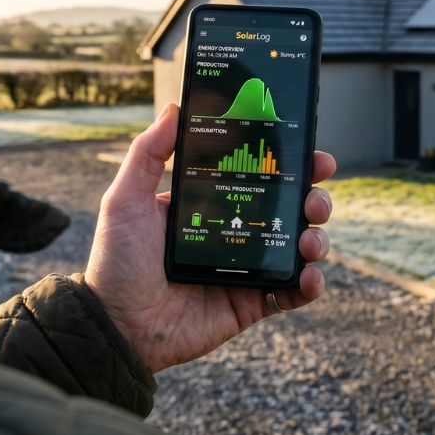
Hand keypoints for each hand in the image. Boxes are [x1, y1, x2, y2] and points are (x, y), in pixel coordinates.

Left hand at [83, 103, 334, 372]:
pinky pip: (292, 293)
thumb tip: (176, 108)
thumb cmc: (115, 261)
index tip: (311, 151)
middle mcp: (236, 233)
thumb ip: (148, 153)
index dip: (291, 164)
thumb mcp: (125, 200)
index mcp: (212, 204)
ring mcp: (247, 269)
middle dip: (315, 199)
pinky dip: (309, 285)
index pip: (261, 177)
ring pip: (300, 247)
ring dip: (318, 239)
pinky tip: (309, 277)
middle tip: (316, 197)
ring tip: (311, 239)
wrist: (117, 326)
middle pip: (291, 209)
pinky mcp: (251, 303)